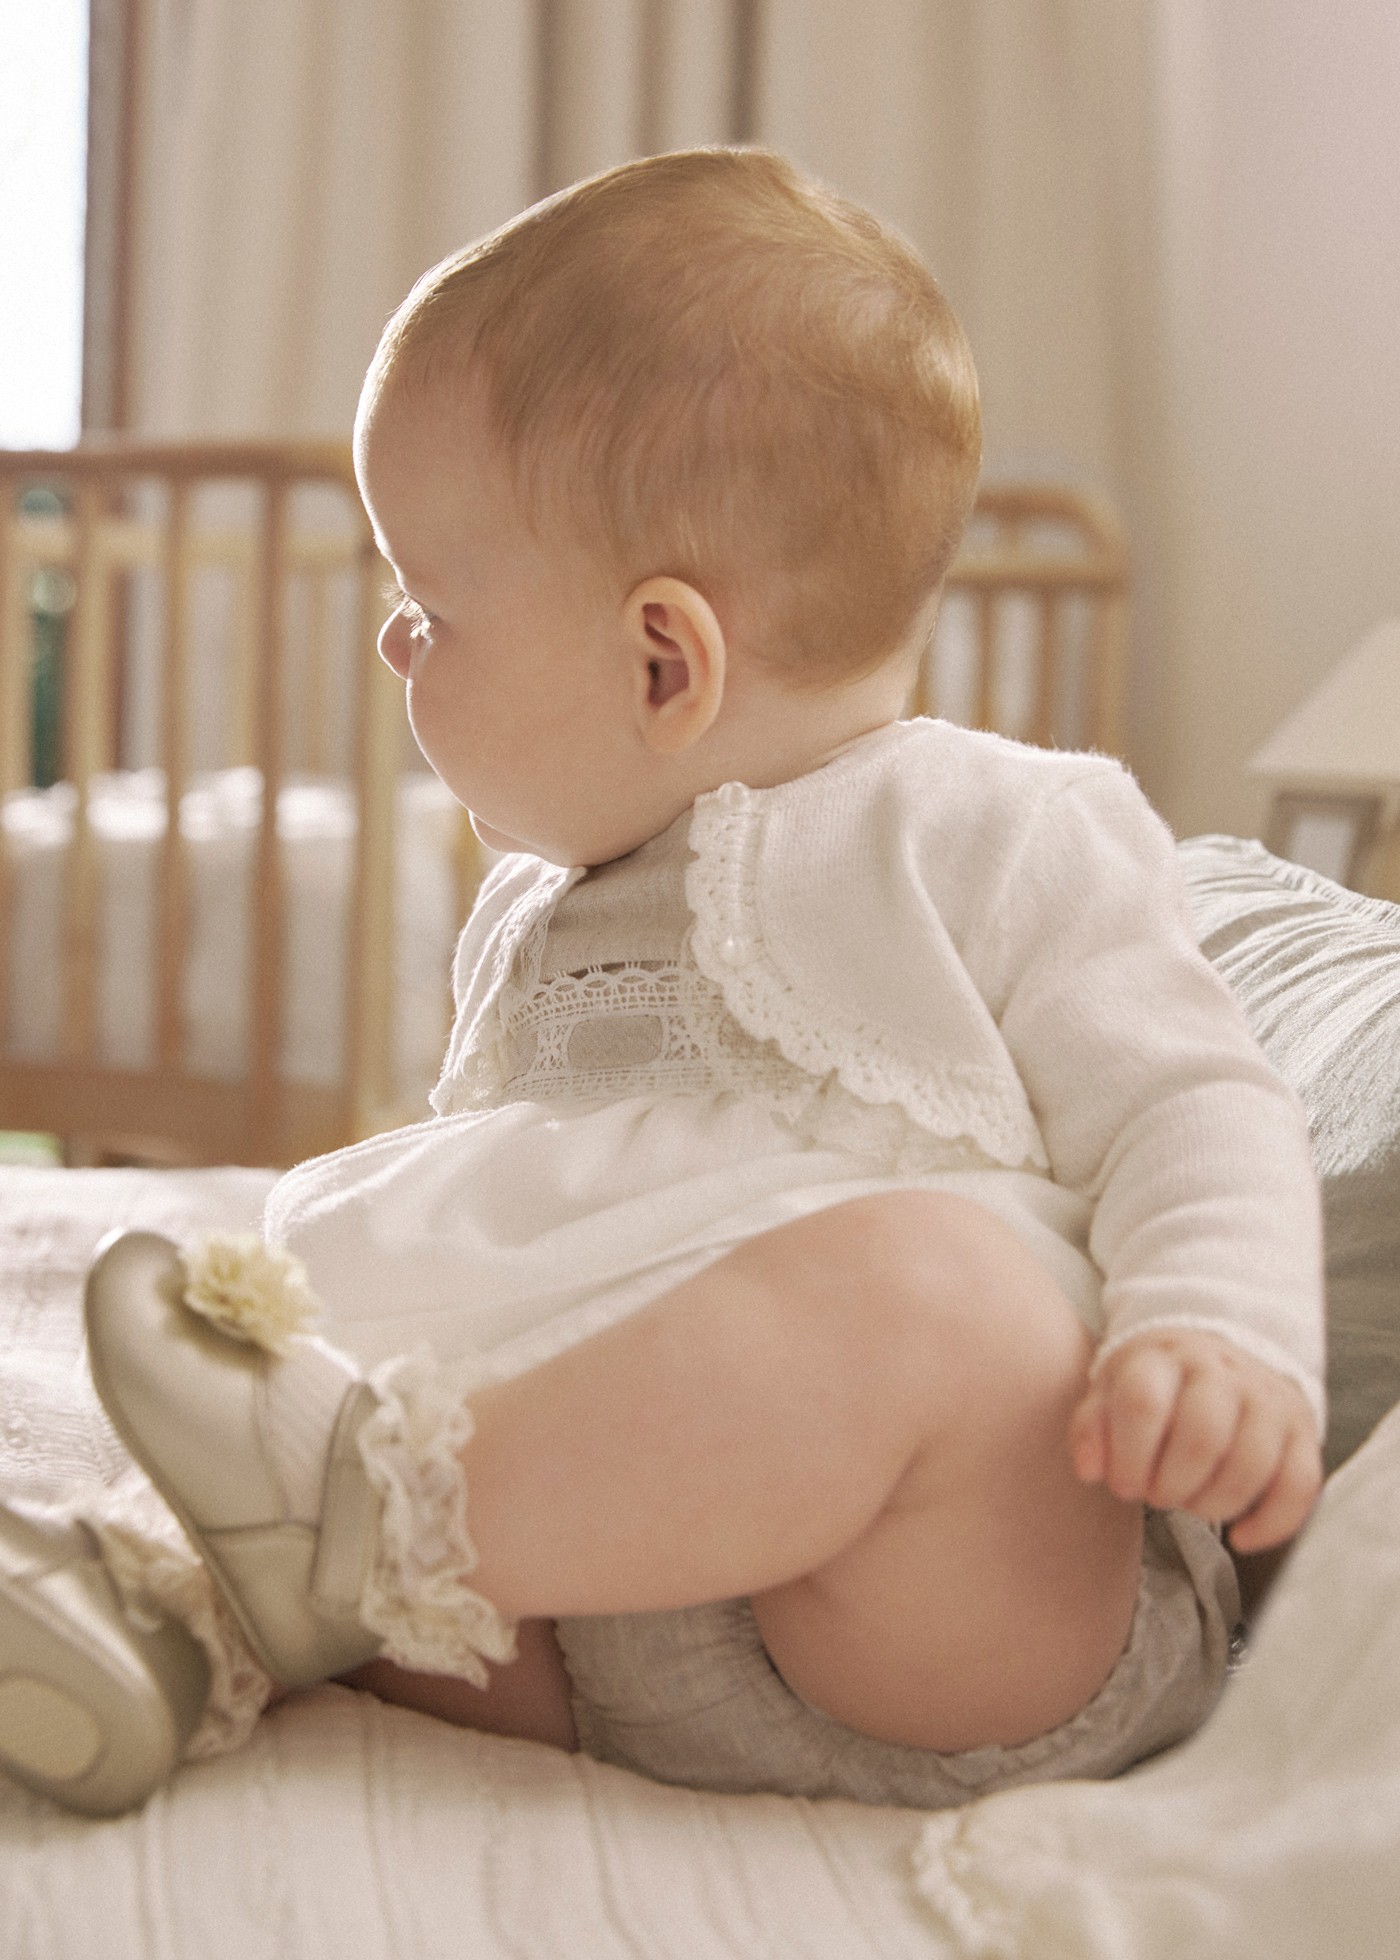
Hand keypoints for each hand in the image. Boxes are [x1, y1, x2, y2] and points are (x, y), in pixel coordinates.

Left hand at [1068, 1328, 1321, 1552]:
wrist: (1217, 1357)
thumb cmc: (1155, 1388)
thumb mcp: (1110, 1392)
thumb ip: (1092, 1428)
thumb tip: (1091, 1469)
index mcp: (1164, 1358)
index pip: (1143, 1403)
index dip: (1128, 1458)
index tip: (1123, 1484)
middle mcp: (1222, 1371)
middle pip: (1202, 1438)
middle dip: (1171, 1486)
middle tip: (1157, 1496)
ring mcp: (1268, 1399)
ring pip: (1251, 1464)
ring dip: (1213, 1506)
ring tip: (1191, 1504)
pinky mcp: (1302, 1430)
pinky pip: (1300, 1485)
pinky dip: (1271, 1524)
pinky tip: (1241, 1538)